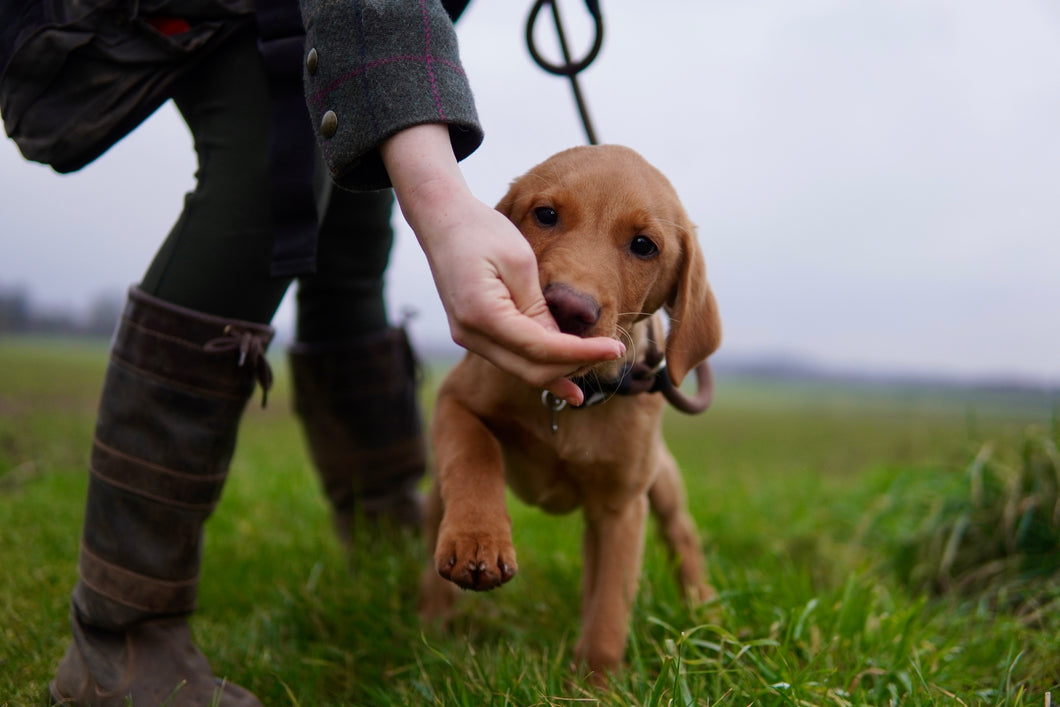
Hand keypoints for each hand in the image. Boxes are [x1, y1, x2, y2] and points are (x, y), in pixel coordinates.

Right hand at [381, 125, 623, 404]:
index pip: (541, 349)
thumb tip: (563, 345)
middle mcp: (471, 334)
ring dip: (559, 370)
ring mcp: (469, 338)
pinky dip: (540, 366)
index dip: (581, 353)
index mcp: (482, 313)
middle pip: (531, 369)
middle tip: (612, 353)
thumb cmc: (482, 231)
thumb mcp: (520, 262)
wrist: (443, 221)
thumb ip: (539, 307)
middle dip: (574, 366)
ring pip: (521, 370)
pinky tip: (566, 380)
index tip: (614, 348)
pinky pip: (511, 359)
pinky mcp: (474, 335)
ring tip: (596, 363)